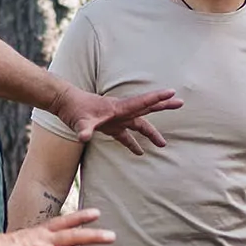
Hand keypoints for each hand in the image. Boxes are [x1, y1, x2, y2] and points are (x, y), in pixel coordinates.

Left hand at [51, 84, 182, 156]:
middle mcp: (121, 111)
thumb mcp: (79, 121)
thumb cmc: (74, 110)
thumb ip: (83, 129)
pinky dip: (132, 143)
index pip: (142, 103)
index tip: (172, 93)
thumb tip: (83, 137)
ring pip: (138, 124)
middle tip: (180, 103)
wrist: (65, 104)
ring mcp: (116, 118)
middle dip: (163, 106)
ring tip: (162, 144)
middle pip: (146, 109)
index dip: (157, 98)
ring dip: (150, 133)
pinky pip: (125, 135)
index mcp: (118, 108)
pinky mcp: (109, 125)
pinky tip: (139, 152)